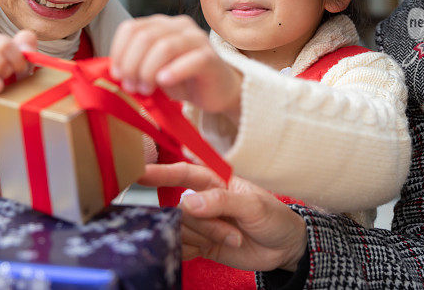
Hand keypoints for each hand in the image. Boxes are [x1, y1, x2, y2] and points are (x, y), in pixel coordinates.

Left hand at [109, 15, 242, 121]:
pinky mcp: (210, 57)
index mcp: (161, 24)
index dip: (119, 51)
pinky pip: (191, 60)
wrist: (216, 91)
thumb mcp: (153, 70)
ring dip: (148, 71)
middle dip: (132, 65)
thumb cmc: (182, 79)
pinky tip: (164, 82)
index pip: (131, 28)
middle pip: (145, 37)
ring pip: (164, 46)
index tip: (117, 74)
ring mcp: (197, 39)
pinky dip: (173, 72)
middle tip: (131, 86)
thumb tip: (116, 71)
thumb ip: (136, 65)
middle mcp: (179, 25)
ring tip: (146, 89)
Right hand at [140, 162, 307, 271]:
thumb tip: (187, 201)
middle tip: (235, 233)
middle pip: (181, 210)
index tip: (139, 173)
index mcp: (215, 181)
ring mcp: (200, 223)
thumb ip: (221, 201)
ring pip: (182, 230)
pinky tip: (209, 250)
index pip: (183, 173)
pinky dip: (192, 251)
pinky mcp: (200, 244)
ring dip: (205, 238)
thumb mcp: (254, 206)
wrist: (284, 249)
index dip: (160, 172)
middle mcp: (203, 200)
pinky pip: (181, 247)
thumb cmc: (274, 217)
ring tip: (234, 240)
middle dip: (205, 225)